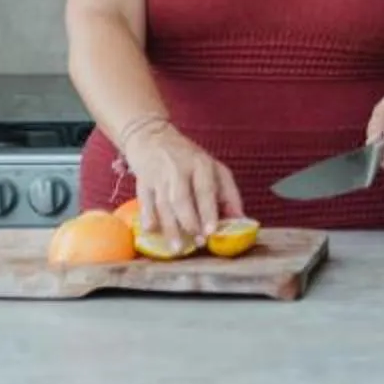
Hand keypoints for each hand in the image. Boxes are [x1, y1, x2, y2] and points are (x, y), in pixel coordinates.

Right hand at [119, 120, 242, 243]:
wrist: (152, 136)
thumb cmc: (188, 157)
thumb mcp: (213, 168)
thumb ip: (228, 193)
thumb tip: (241, 219)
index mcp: (201, 164)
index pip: (205, 189)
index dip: (208, 211)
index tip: (211, 231)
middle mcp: (179, 168)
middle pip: (182, 199)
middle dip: (189, 223)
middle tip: (197, 243)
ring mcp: (159, 175)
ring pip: (163, 204)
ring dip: (170, 228)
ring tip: (178, 248)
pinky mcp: (142, 181)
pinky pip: (145, 203)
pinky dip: (148, 218)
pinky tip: (153, 232)